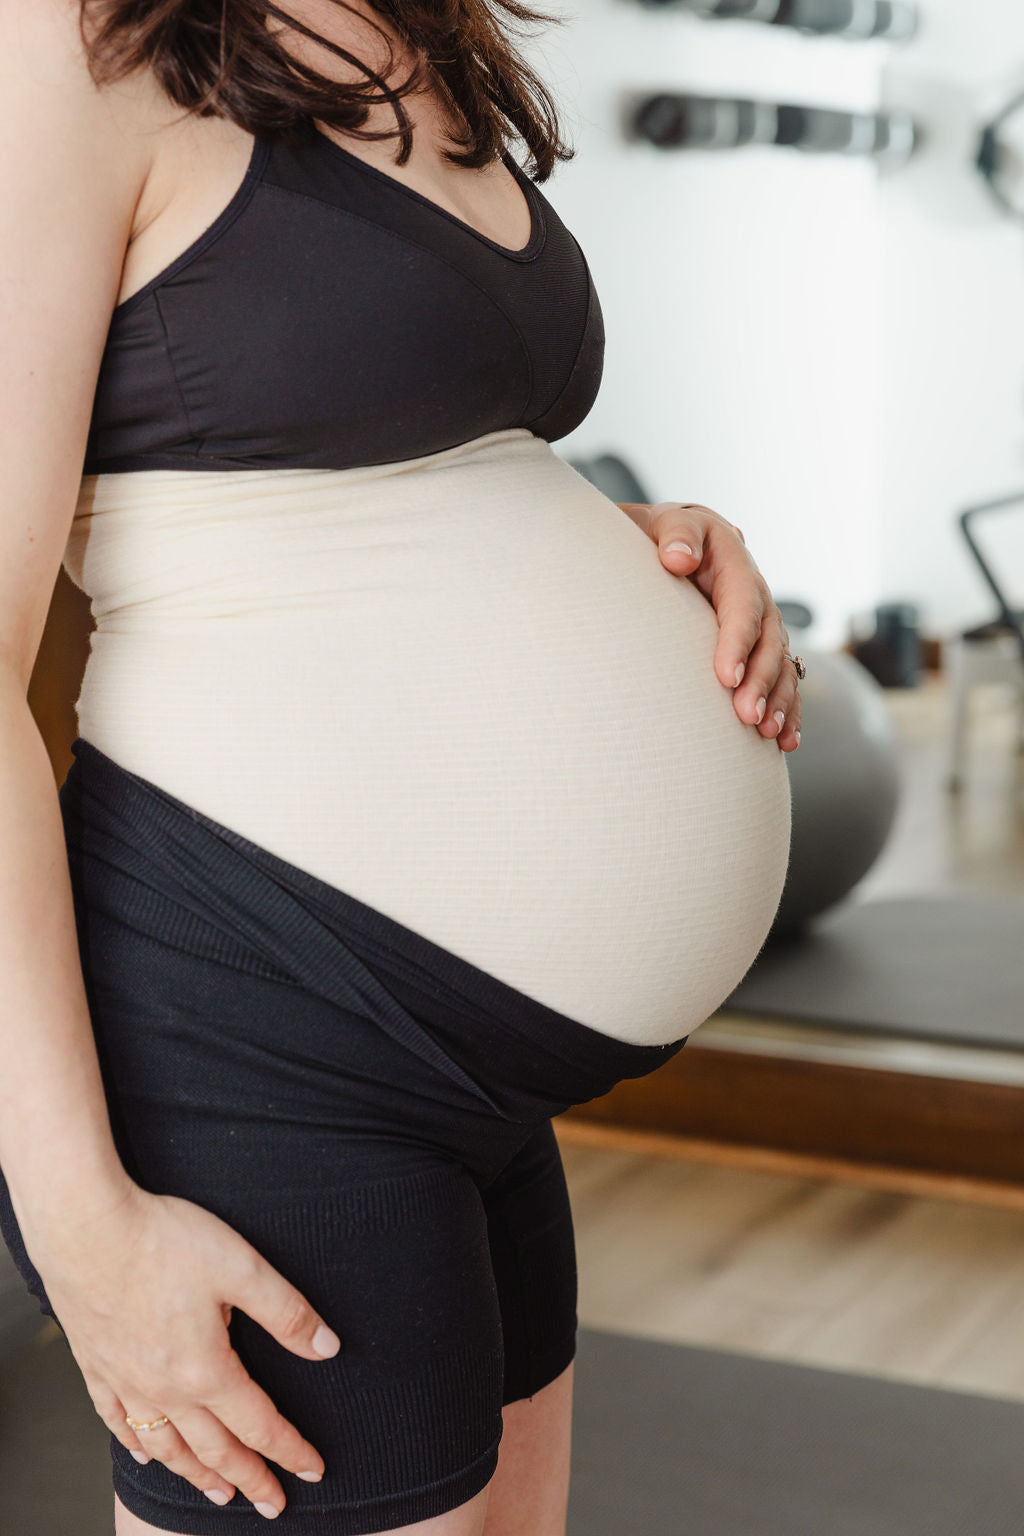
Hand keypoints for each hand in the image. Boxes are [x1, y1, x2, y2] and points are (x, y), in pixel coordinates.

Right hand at [25, 1181, 338, 1517]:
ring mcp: (126, 1382)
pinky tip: (145, 1454)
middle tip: (273, 1504)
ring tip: (218, 1494)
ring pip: (167, 1447)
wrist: (86, 1228)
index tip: (313, 1471)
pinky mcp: (96, 1366)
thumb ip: (287, 1312)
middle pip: (215, 1449)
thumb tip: (328, 1348)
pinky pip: (118, 1422)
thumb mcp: (242, 1268)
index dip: (290, 1450)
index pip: (259, 1424)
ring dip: (197, 1474)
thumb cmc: (163, 1241)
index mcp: (206, 1369)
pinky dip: (137, 1445)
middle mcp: (164, 1389)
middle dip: (250, 1479)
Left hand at [615, 500, 802, 751]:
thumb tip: (677, 558)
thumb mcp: (667, 523)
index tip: (726, 677)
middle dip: (761, 682)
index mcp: (736, 564)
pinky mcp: (758, 647)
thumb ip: (675, 534)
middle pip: (768, 642)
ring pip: (780, 664)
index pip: (742, 606)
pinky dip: (786, 709)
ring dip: (779, 701)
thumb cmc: (663, 537)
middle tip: (747, 717)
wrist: (671, 543)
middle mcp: (755, 596)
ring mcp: (760, 624)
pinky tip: (784, 740)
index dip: (738, 642)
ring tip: (767, 733)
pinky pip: (780, 679)